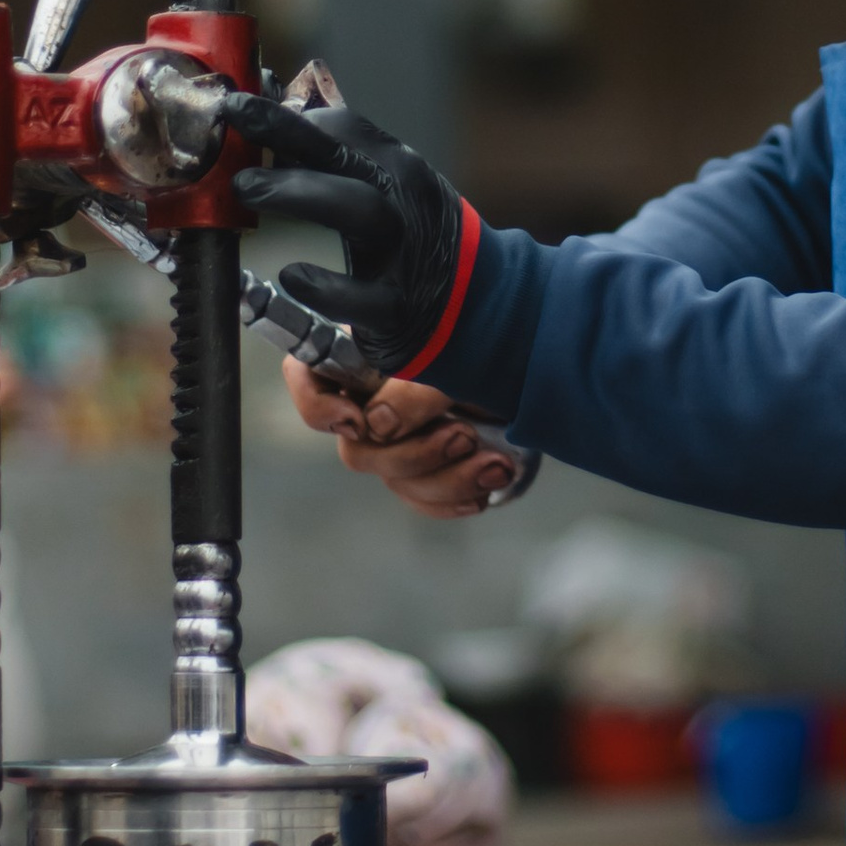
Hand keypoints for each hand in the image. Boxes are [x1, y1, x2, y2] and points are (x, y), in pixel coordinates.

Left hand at [224, 88, 468, 375]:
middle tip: (231, 139)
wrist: (478, 300)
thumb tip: (273, 116)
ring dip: (300, 194)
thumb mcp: (389, 188)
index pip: (342, 129)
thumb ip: (338, 160)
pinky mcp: (398, 307)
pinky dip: (323, 285)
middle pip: (348, 159)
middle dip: (288, 140)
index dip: (286, 117)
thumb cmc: (412, 235)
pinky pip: (360, 296)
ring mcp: (405, 252)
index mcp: (395, 167)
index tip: (237, 110)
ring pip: (361, 211)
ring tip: (246, 190)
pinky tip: (290, 276)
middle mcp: (403, 200)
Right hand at [280, 354, 519, 519]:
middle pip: (357, 448)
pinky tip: (490, 481)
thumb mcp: (455, 356)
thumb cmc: (492, 345)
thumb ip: (411, 385)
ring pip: (395, 480)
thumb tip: (376, 424)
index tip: (357, 420)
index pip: (304, 373)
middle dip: (413, 453)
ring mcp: (399, 440)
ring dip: (448, 478)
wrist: (541, 369)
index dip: (317, 404)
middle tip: (464, 435)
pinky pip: (424, 500)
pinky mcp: (429, 470)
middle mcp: (372, 399)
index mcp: (364, 356)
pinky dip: (456, 497)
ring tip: (496, 462)